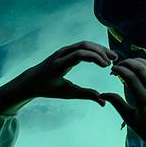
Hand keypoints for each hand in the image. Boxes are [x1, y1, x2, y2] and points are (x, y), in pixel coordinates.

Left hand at [0, 41, 116, 114]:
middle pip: (84, 46)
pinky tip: (103, 56)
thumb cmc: (48, 89)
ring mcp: (63, 50)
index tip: (107, 66)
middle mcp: (61, 54)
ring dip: (99, 49)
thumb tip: (103, 102)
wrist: (31, 80)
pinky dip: (94, 49)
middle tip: (114, 60)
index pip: (79, 54)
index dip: (95, 58)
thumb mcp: (66, 93)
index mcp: (59, 65)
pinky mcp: (66, 49)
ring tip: (113, 57)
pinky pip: (82, 46)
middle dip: (101, 51)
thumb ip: (85, 95)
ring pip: (84, 44)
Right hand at [100, 59, 145, 146]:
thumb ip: (117, 103)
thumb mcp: (130, 118)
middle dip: (129, 63)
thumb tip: (101, 94)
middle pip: (142, 69)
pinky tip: (142, 67)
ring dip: (140, 62)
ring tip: (130, 62)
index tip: (113, 69)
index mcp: (145, 101)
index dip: (121, 70)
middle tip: (120, 63)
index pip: (131, 78)